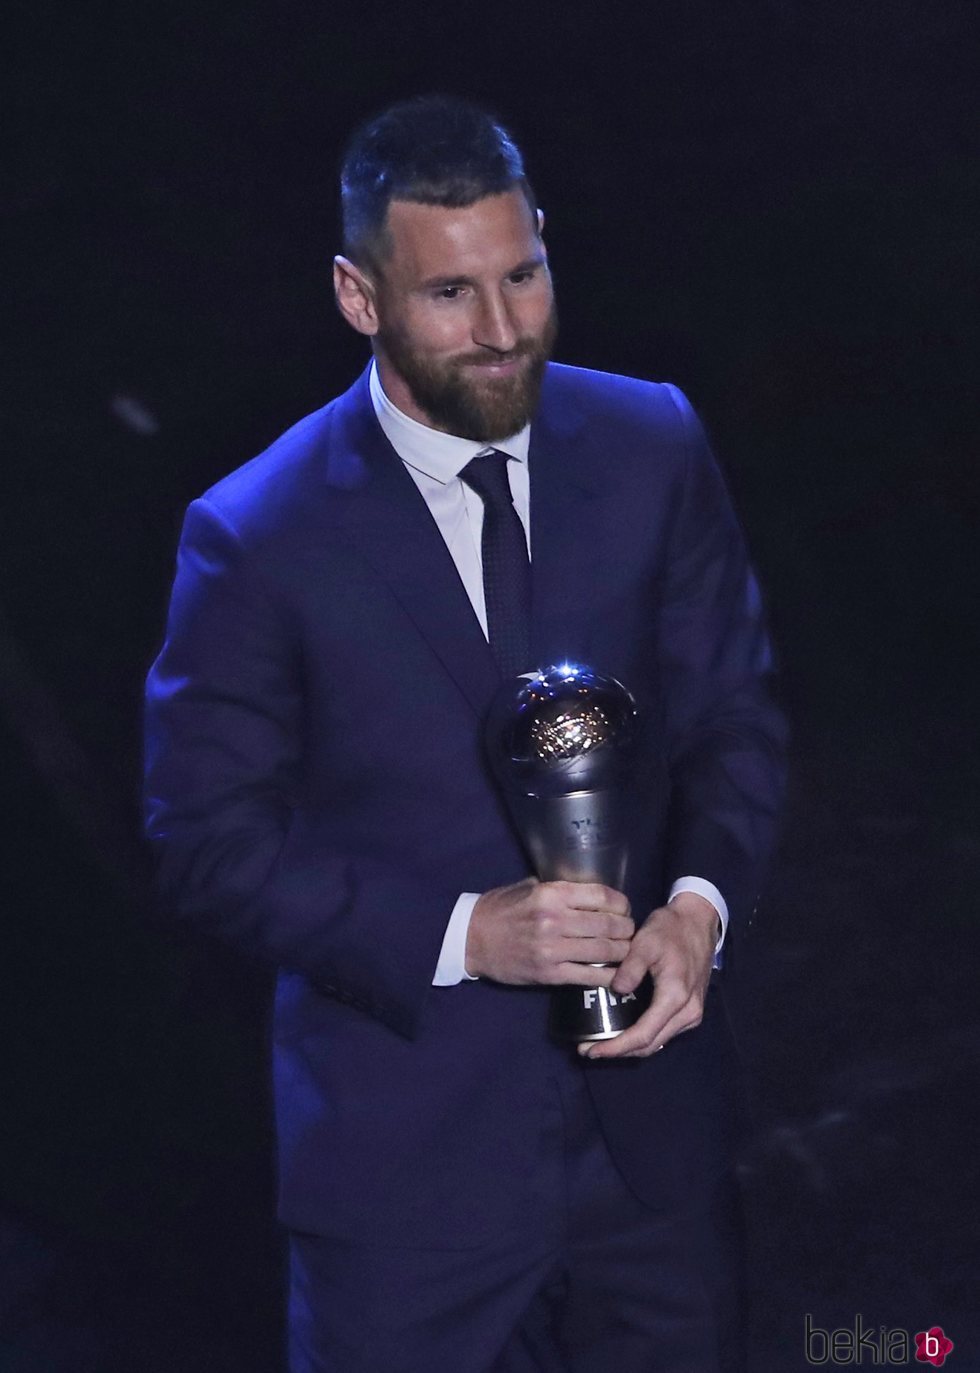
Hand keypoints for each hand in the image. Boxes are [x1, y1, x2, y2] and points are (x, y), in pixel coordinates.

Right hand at [465, 879, 632, 985]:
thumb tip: (591, 894)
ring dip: (623, 952)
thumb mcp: (528, 887)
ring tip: (627, 951)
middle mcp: (554, 920)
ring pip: (604, 951)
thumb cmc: (501, 909)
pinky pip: (589, 975)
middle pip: (608, 925)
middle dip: (626, 929)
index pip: (601, 896)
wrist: (471, 939)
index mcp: (551, 894)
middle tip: (630, 932)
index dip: (621, 903)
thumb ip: (558, 890)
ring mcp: (552, 949)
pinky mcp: (549, 974)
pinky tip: (616, 974)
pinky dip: (608, 976)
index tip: (624, 909)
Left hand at [579, 891, 717, 1059]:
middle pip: (650, 1045)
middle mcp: (688, 1013)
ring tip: (601, 1043)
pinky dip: (643, 1037)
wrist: (698, 921)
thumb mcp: (645, 941)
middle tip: (589, 1050)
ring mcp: (692, 1014)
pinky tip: (623, 1031)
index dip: (616, 1047)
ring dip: (630, 1047)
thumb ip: (631, 968)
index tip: (590, 1050)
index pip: (643, 1034)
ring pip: (658, 1042)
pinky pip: (664, 1032)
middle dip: (619, 1051)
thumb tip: (616, 990)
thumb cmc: (671, 929)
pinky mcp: (691, 1011)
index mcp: (676, 997)